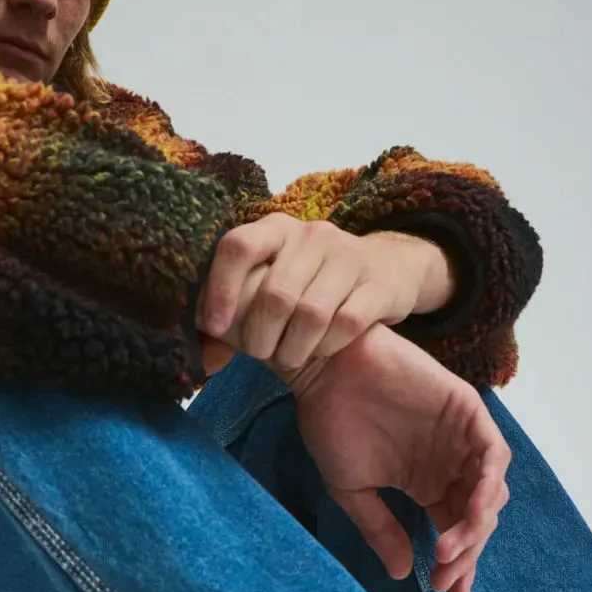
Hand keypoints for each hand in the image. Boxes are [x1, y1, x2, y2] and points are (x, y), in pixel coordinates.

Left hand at [195, 213, 441, 375]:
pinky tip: (321, 350)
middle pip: (275, 293)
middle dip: (260, 335)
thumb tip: (204, 362)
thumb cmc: (312, 284)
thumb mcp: (271, 286)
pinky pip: (347, 323)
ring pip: (311, 314)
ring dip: (293, 348)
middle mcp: (312, 235)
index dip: (220, 289)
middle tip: (260, 354)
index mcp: (275, 229)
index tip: (214, 327)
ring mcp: (349, 256)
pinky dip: (328, 346)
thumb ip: (234, 320)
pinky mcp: (379, 284)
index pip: (238, 246)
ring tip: (289, 358)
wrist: (387, 268)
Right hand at [291, 323, 510, 591]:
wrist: (325, 372)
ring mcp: (462, 438)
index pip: (455, 530)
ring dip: (475, 526)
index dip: (458, 564)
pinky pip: (494, 455)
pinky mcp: (468, 412)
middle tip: (445, 579)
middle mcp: (451, 463)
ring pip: (490, 492)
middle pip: (476, 517)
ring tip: (449, 552)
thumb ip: (381, 529)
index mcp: (428, 482)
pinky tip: (471, 513)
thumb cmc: (333, 424)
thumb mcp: (354, 490)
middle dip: (465, 553)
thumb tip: (402, 574)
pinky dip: (488, 486)